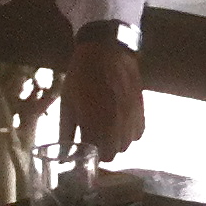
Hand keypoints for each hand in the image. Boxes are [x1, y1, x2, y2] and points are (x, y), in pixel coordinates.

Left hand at [61, 42, 144, 159]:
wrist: (106, 51)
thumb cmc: (81, 76)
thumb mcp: (67, 102)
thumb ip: (67, 130)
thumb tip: (64, 151)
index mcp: (94, 123)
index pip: (96, 155)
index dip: (89, 155)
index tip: (84, 149)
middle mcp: (115, 124)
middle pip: (113, 154)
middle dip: (103, 151)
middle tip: (95, 141)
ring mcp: (130, 117)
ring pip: (127, 145)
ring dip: (117, 143)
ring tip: (107, 131)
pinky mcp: (140, 110)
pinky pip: (138, 133)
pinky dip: (129, 133)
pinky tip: (120, 124)